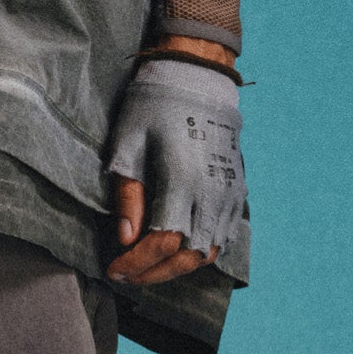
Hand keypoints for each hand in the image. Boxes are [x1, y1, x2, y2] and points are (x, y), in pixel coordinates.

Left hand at [104, 43, 239, 287]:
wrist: (198, 79)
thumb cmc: (155, 107)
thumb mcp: (129, 145)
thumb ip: (129, 196)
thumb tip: (126, 240)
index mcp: (183, 180)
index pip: (161, 242)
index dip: (136, 263)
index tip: (114, 268)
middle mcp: (213, 193)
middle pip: (187, 256)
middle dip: (154, 273)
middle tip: (128, 275)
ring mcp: (231, 194)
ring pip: (209, 252)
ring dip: (177, 267)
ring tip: (149, 267)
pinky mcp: (238, 192)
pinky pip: (224, 237)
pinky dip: (200, 252)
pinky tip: (176, 251)